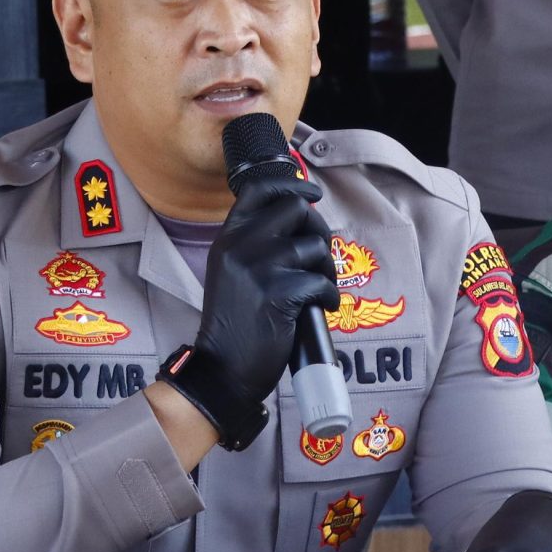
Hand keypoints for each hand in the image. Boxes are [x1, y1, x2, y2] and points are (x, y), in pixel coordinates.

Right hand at [175, 170, 337, 436]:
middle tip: (321, 257)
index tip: (312, 193)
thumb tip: (302, 221)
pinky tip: (320, 308)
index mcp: (228, 237)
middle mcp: (240, 245)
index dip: (292, 184)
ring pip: (314, 246)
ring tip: (320, 290)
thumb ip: (255, 244)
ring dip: (327, 269)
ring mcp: (257, 268)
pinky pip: (320, 281)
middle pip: (296, 208)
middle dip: (319, 229)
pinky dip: (328, 296)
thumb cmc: (235, 323)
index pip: (259, 188)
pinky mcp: (277, 293)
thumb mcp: (232, 273)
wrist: (223, 367)